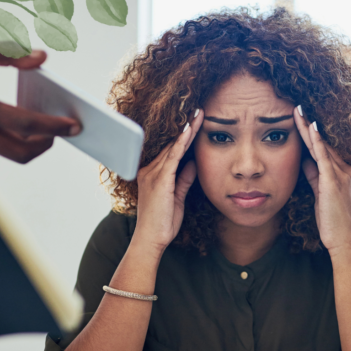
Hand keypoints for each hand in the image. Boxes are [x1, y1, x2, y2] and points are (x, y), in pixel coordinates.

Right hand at [0, 31, 80, 163]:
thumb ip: (8, 51)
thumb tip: (42, 58)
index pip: (23, 123)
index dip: (53, 126)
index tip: (73, 125)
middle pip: (21, 152)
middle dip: (47, 143)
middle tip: (64, 128)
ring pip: (8, 153)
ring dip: (30, 142)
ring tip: (48, 124)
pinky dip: (12, 139)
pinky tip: (24, 124)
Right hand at [132, 110, 201, 252]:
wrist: (150, 239)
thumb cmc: (162, 223)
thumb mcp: (177, 198)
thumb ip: (184, 180)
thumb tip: (193, 164)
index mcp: (153, 174)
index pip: (171, 150)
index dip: (184, 136)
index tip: (196, 122)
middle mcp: (149, 170)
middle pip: (171, 144)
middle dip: (187, 127)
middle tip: (200, 110)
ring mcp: (153, 174)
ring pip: (172, 147)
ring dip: (187, 130)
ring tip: (199, 115)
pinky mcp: (159, 180)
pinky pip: (172, 157)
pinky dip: (181, 143)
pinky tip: (189, 131)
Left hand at [294, 107, 350, 254]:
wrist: (344, 240)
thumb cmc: (333, 221)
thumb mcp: (321, 194)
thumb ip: (315, 176)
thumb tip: (305, 162)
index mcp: (343, 172)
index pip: (323, 149)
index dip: (311, 134)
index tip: (300, 119)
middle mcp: (345, 169)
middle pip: (323, 143)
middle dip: (309, 125)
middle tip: (297, 107)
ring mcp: (342, 174)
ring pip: (322, 146)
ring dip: (309, 128)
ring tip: (298, 111)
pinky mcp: (334, 181)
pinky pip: (324, 157)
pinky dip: (317, 141)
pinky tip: (310, 128)